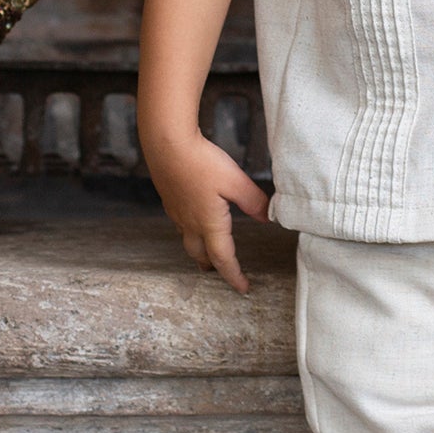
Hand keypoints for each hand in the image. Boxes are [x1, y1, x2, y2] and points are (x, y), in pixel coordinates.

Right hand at [145, 122, 268, 293]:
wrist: (165, 144)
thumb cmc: (200, 161)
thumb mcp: (235, 181)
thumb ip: (254, 202)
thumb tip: (268, 217)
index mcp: (209, 224)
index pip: (224, 259)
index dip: (235, 276)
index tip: (244, 288)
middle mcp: (190, 223)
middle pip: (201, 255)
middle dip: (213, 266)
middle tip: (224, 272)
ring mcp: (177, 212)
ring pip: (188, 241)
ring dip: (200, 251)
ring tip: (208, 252)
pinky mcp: (169, 199)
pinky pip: (181, 225)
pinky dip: (190, 232)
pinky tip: (194, 220)